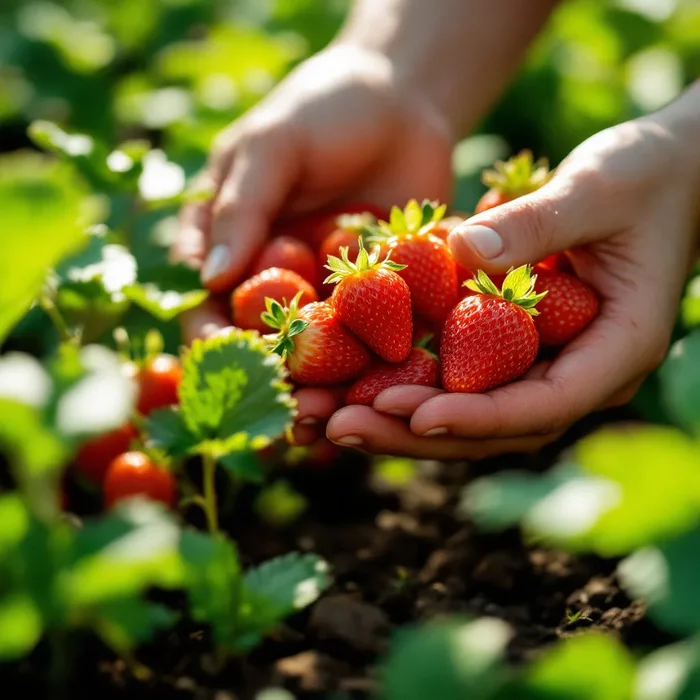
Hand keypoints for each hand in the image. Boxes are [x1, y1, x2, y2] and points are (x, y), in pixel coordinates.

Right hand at [172, 44, 453, 442]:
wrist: (398, 102)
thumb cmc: (319, 112)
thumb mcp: (272, 146)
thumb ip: (241, 208)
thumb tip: (205, 280)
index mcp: (233, 254)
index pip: (211, 311)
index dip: (217, 345)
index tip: (234, 372)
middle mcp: (277, 288)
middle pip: (268, 349)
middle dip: (279, 386)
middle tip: (296, 418)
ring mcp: (331, 301)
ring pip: (323, 359)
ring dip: (327, 393)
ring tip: (339, 424)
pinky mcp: (384, 303)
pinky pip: (379, 342)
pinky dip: (381, 369)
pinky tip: (390, 395)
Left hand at [326, 104, 699, 457]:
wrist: (666, 174)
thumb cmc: (647, 174)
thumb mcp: (600, 187)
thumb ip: (539, 221)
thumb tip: (462, 252)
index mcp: (616, 349)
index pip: (543, 405)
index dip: (475, 415)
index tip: (408, 412)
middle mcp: (580, 371)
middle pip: (494, 426)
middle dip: (416, 431)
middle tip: (341, 428)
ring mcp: (548, 363)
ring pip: (471, 412)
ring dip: (400, 419)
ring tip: (329, 418)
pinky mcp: (518, 346)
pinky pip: (462, 377)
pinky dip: (410, 381)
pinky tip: (352, 381)